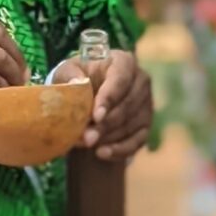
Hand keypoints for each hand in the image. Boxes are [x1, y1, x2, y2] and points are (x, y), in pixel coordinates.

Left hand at [54, 47, 152, 161]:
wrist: (88, 91)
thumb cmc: (78, 77)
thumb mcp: (69, 71)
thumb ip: (70, 76)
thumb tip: (77, 84)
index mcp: (124, 61)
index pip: (121, 80)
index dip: (109, 99)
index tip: (95, 116)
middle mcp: (141, 81)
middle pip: (128, 105)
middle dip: (106, 124)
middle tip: (86, 138)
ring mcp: (147, 104)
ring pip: (132, 125)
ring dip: (110, 138)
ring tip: (88, 145)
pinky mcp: (146, 124)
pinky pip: (138, 141)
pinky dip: (121, 150)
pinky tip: (102, 154)